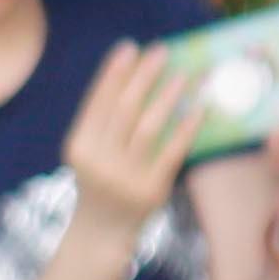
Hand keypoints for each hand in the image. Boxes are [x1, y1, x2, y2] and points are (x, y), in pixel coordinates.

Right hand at [63, 43, 208, 233]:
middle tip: (161, 51)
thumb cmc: (100, 182)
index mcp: (79, 146)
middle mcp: (98, 160)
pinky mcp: (151, 190)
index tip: (129, 47)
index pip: (97, 102)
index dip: (113, 73)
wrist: (100, 232)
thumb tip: (135, 77)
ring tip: (184, 75)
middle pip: (123, 109)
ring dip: (167, 97)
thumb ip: (105, 122)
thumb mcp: (90, 152)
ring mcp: (124, 177)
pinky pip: (172, 152)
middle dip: (143, 77)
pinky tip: (199, 109)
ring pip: (148, 128)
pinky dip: (186, 128)